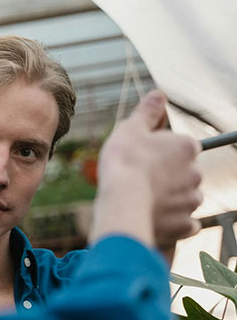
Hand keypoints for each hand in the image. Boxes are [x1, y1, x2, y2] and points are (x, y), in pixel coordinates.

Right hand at [89, 90, 201, 248]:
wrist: (122, 202)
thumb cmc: (124, 161)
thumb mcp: (131, 128)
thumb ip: (148, 112)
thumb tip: (159, 94)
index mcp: (187, 147)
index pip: (181, 146)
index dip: (161, 151)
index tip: (143, 157)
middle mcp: (196, 173)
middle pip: (184, 172)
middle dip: (167, 175)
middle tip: (140, 178)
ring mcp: (191, 201)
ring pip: (185, 197)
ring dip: (170, 198)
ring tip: (143, 199)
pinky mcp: (185, 225)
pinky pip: (184, 223)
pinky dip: (172, 220)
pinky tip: (154, 216)